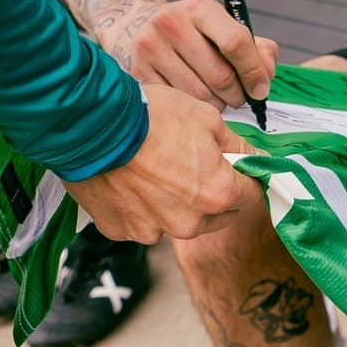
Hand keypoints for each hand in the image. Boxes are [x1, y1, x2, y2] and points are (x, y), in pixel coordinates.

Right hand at [68, 82, 263, 242]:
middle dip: (214, 193)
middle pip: (217, 214)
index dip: (248, 178)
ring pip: (177, 220)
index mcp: (217, 195)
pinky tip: (130, 179)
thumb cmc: (152, 116)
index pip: (252, 195)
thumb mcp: (207, 118)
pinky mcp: (121, 230)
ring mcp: (152, 230)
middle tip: (195, 164)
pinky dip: (140, 207)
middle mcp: (189, 223)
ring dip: (175, 203)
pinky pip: (141, 221)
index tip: (239, 167)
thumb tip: (253, 158)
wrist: (93, 125)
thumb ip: (236, 146)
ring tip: (155, 169)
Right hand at [108, 0, 277, 110]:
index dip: (254, 71)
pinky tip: (194, 98)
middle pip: (220, 76)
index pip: (236, 42)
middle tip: (239, 98)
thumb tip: (265, 77)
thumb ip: (257, 49)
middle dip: (237, 95)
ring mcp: (150, 48)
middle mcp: (171, 23)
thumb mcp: (226, 27)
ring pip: (200, 96)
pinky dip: (193, 109)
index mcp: (200, 8)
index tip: (260, 89)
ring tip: (216, 97)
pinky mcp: (138, 72)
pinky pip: (178, 104)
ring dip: (217, 105)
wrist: (141, 25)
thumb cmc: (195, 33)